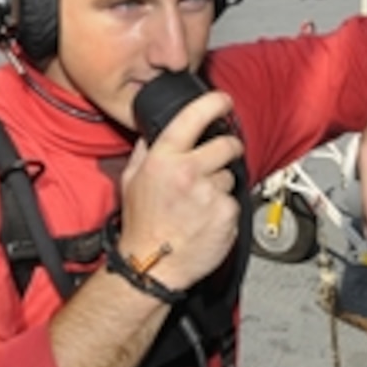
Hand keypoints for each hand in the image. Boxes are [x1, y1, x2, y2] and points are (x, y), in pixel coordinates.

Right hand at [118, 91, 243, 291]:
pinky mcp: (227, 213)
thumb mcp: (132, 181)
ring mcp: (210, 193)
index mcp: (163, 159)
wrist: (152, 266)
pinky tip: (207, 219)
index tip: (223, 100)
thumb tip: (156, 132)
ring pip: (230, 176)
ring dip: (221, 185)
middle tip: (223, 157)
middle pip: (227, 144)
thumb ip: (145, 152)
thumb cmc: (142, 227)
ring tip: (201, 204)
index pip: (193, 118)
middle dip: (229, 147)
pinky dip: (225, 209)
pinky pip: (234, 201)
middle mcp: (188, 172)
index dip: (213, 102)